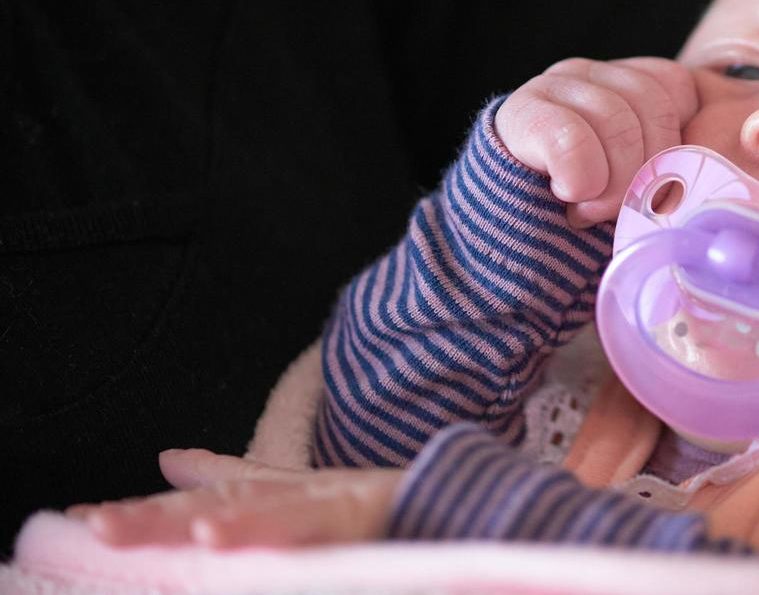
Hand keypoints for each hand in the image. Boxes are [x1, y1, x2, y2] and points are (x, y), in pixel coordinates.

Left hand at [67, 449, 403, 547]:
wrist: (444, 494)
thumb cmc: (362, 501)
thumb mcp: (291, 495)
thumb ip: (233, 477)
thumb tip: (168, 457)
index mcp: (266, 497)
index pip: (194, 505)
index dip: (140, 513)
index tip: (81, 522)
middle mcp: (288, 494)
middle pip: (215, 504)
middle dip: (155, 517)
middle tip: (97, 526)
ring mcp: (322, 501)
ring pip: (260, 511)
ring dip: (210, 521)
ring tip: (162, 532)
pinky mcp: (354, 510)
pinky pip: (309, 523)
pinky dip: (269, 527)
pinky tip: (227, 533)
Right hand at [496, 57, 697, 227]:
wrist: (509, 235)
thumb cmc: (588, 211)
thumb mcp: (639, 184)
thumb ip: (672, 167)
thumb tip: (724, 165)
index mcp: (629, 83)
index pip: (678, 88)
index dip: (675, 143)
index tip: (655, 185)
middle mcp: (593, 73)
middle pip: (653, 104)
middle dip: (646, 168)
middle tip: (622, 207)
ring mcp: (557, 85)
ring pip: (617, 120)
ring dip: (612, 181)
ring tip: (589, 207)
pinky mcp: (523, 112)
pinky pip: (571, 138)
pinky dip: (579, 177)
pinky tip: (567, 195)